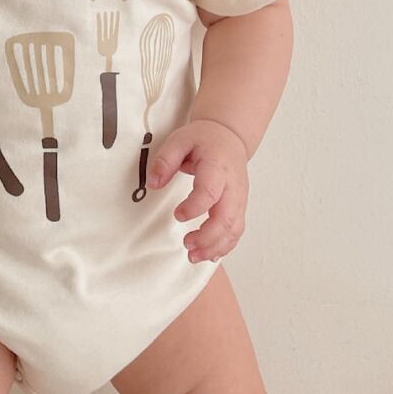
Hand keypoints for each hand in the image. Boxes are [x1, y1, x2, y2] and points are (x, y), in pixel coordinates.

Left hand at [147, 118, 249, 263]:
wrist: (228, 137)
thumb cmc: (203, 139)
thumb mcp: (179, 140)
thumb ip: (165, 161)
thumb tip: (153, 184)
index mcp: (217, 167)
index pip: (210, 192)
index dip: (194, 207)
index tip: (177, 215)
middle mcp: (233, 186)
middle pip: (227, 217)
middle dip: (208, 237)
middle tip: (186, 245)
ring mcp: (239, 198)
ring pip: (234, 228)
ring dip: (216, 246)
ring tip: (194, 256)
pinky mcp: (239, 206)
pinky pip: (237, 230)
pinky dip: (225, 245)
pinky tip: (210, 254)